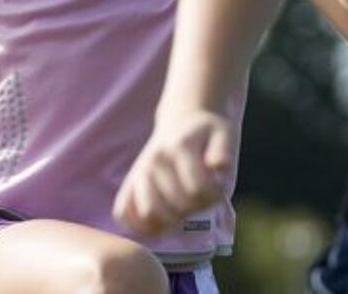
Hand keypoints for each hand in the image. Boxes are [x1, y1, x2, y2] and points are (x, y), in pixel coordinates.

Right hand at [112, 110, 234, 236]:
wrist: (183, 120)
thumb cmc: (207, 135)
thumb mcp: (224, 136)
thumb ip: (223, 153)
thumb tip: (217, 167)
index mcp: (180, 147)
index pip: (197, 190)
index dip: (213, 198)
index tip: (219, 192)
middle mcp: (155, 159)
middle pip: (175, 206)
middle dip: (195, 211)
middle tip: (201, 201)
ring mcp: (139, 171)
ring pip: (148, 213)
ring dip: (170, 222)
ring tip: (182, 212)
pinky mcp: (129, 182)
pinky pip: (123, 211)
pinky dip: (138, 225)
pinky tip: (157, 225)